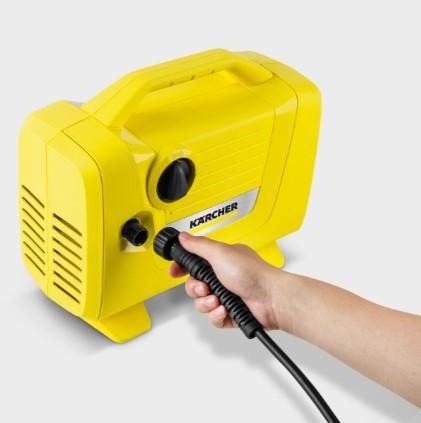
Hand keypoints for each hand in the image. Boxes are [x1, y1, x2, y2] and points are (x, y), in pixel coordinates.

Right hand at [169, 232, 289, 329]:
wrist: (271, 298)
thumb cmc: (253, 273)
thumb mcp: (220, 253)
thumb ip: (198, 245)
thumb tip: (184, 237)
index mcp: (220, 259)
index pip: (193, 262)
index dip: (181, 267)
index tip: (174, 271)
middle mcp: (223, 276)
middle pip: (194, 285)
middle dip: (195, 289)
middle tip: (204, 287)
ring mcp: (227, 295)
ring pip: (201, 303)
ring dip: (206, 303)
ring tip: (217, 299)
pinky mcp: (231, 312)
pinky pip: (213, 318)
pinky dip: (217, 315)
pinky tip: (225, 309)